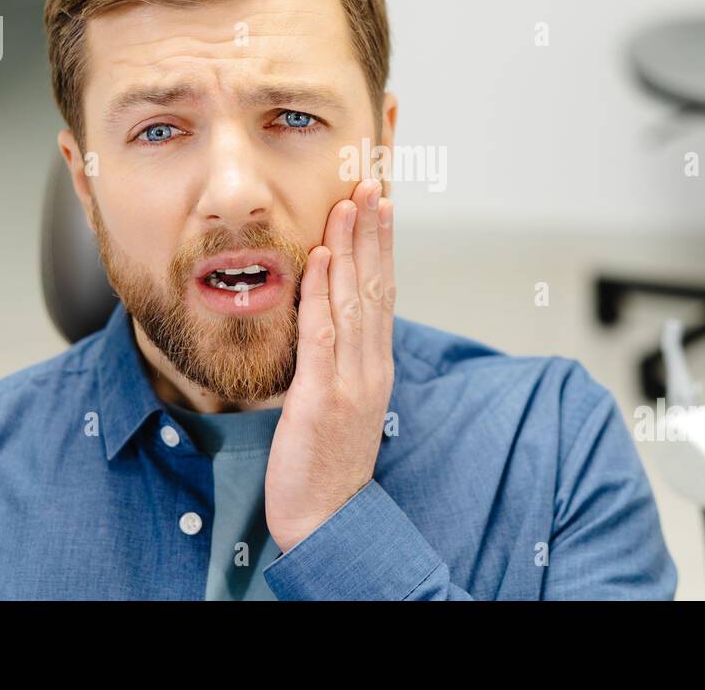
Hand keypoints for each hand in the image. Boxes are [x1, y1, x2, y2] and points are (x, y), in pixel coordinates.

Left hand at [264, 178, 394, 553]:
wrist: (329, 521)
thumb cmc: (327, 465)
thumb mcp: (342, 405)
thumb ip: (341, 364)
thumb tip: (330, 325)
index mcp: (375, 367)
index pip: (383, 293)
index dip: (381, 247)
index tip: (380, 205)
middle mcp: (370, 367)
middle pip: (375, 286)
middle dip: (374, 232)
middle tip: (374, 183)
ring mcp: (350, 381)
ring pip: (355, 300)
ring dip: (352, 247)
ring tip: (351, 202)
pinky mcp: (321, 397)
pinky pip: (324, 335)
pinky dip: (325, 293)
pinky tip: (325, 258)